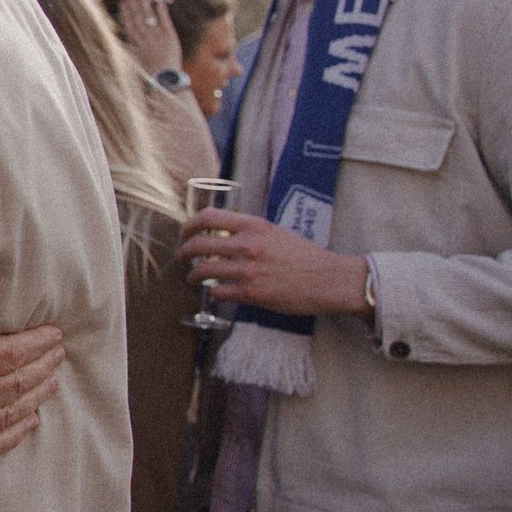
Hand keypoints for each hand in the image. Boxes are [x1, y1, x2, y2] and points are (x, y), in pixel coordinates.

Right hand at [0, 320, 65, 482]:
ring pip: (11, 412)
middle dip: (43, 365)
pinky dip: (16, 431)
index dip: (36, 344)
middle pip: (16, 382)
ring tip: (53, 381)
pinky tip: (30, 421)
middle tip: (59, 353)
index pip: (10, 354)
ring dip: (36, 394)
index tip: (54, 334)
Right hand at [116, 0, 181, 76]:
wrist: (165, 84)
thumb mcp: (132, 64)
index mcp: (135, 45)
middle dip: (133, 3)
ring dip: (145, 3)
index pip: (128, 24)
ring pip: (149, 17)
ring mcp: (158, 39)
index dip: (124, 10)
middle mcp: (145, 40)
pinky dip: (161, 9)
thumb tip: (111, 39)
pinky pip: (165, 21)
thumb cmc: (147, 76)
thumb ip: (124, 50)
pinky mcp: (171, 38)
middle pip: (138, 18)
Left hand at [177, 210, 369, 316]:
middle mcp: (248, 245)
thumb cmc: (306, 257)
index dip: (190, 225)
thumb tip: (224, 234)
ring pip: (203, 270)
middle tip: (182, 257)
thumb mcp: (277, 233)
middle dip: (184, 252)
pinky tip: (216, 292)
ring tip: (193, 277)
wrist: (330, 280)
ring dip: (193, 275)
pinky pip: (218, 291)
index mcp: (255, 226)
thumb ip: (251, 232)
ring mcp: (248, 270)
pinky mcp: (252, 293)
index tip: (184, 233)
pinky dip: (212, 292)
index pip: (208, 217)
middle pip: (199, 245)